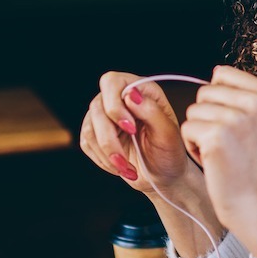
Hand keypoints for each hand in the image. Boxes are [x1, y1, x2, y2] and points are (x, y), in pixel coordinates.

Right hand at [79, 71, 195, 196]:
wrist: (163, 175)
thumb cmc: (169, 153)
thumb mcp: (168, 135)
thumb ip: (152, 112)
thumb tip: (131, 94)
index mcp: (141, 90)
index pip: (112, 82)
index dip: (115, 106)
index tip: (130, 129)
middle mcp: (119, 98)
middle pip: (97, 108)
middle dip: (109, 139)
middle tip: (125, 160)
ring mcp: (104, 115)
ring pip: (89, 128)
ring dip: (107, 154)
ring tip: (126, 168)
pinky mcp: (95, 133)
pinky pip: (86, 143)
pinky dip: (102, 159)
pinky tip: (120, 167)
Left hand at [180, 66, 256, 253]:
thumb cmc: (253, 165)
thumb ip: (243, 95)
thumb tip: (216, 72)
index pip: (223, 74)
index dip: (220, 102)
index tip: (237, 128)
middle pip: (205, 91)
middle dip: (208, 117)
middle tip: (229, 143)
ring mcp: (237, 118)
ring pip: (193, 110)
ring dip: (199, 133)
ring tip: (221, 152)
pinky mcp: (216, 135)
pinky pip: (186, 128)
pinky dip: (193, 147)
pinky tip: (213, 161)